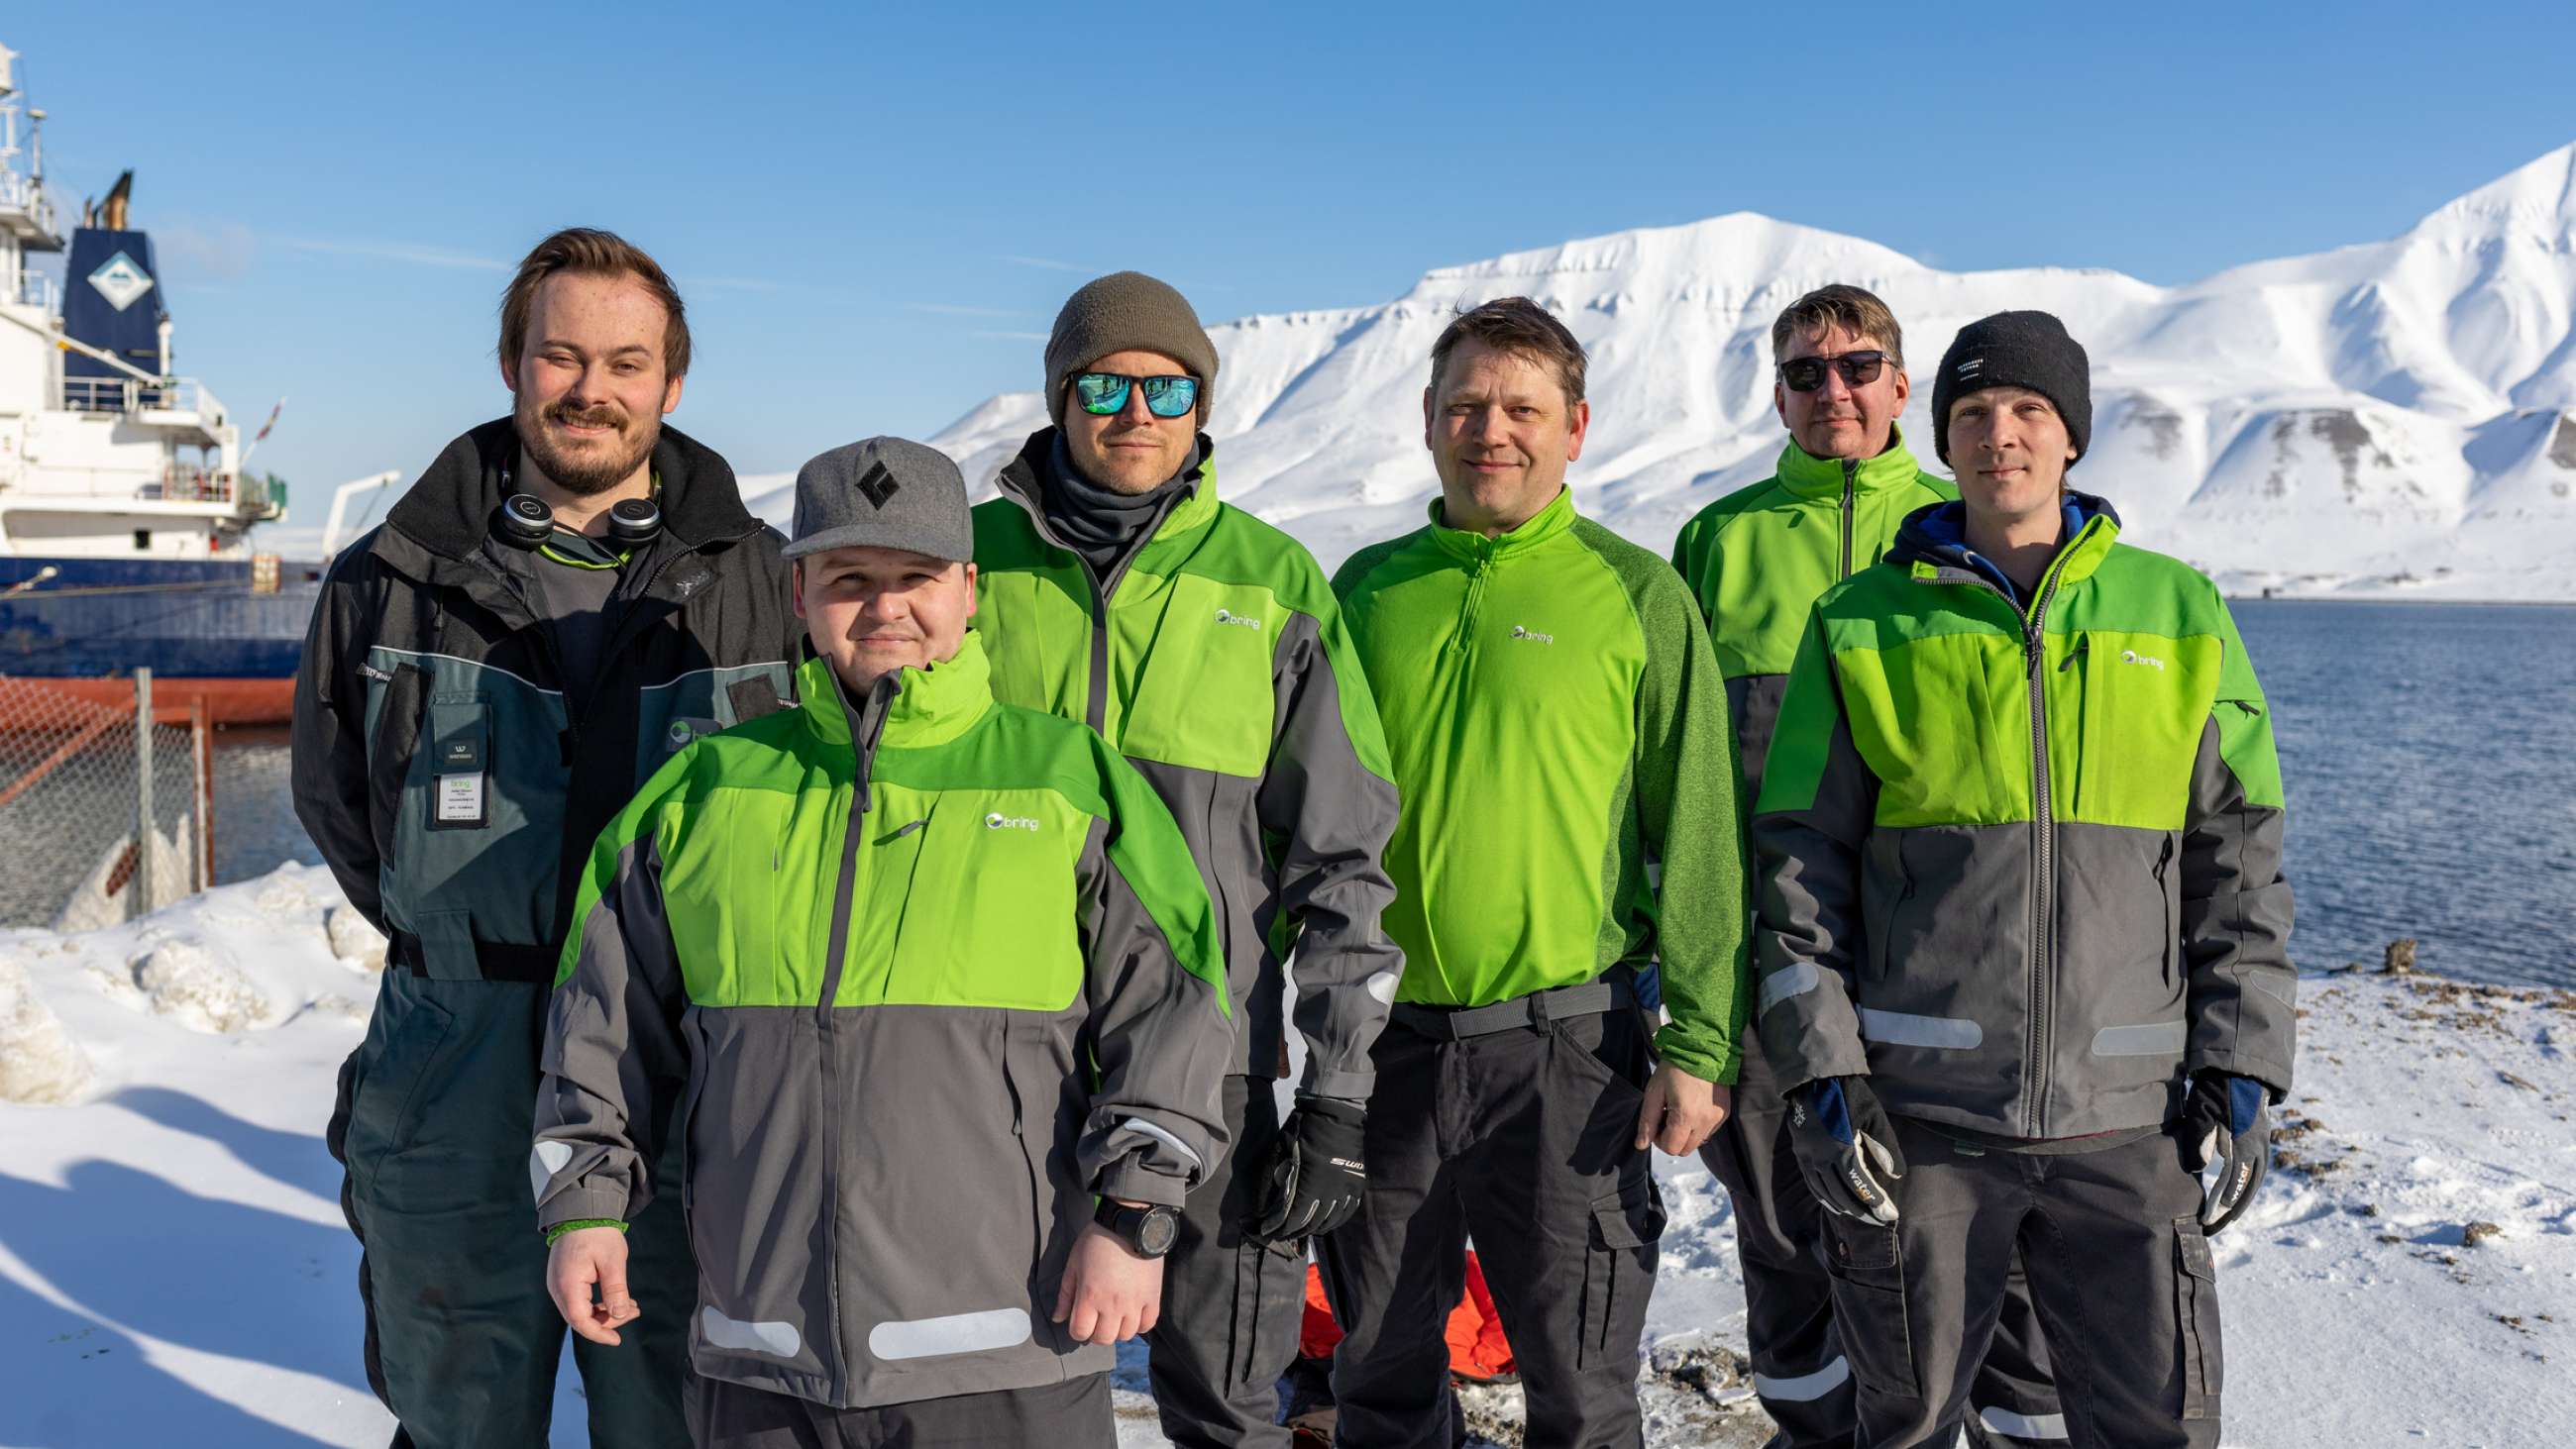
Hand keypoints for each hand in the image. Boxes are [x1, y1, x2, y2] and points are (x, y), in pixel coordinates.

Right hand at [547, 1227, 639, 1345]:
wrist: (580, 1211)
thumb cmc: (598, 1233)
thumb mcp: (613, 1261)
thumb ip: (616, 1290)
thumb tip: (619, 1315)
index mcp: (568, 1285)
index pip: (580, 1321)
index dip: (599, 1333)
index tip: (617, 1340)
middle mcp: (558, 1289)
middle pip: (580, 1318)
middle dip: (607, 1322)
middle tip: (634, 1312)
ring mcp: (558, 1285)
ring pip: (580, 1311)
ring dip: (604, 1313)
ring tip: (631, 1306)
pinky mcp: (563, 1280)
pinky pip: (578, 1301)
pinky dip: (597, 1304)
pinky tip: (616, 1299)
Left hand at [1051, 1219, 1164, 1345]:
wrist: (1129, 1223)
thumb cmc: (1097, 1241)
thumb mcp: (1074, 1264)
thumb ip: (1065, 1294)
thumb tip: (1058, 1318)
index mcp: (1089, 1296)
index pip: (1080, 1333)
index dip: (1077, 1330)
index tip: (1080, 1321)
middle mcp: (1112, 1305)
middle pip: (1104, 1339)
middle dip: (1096, 1333)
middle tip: (1097, 1320)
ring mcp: (1135, 1303)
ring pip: (1126, 1335)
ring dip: (1118, 1330)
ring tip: (1115, 1317)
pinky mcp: (1153, 1297)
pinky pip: (1148, 1324)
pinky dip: (1139, 1324)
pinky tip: (1133, 1314)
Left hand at [1250, 1097, 1368, 1243]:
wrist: (1335, 1111)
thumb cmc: (1304, 1129)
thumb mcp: (1281, 1150)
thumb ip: (1274, 1178)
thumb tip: (1267, 1202)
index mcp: (1310, 1184)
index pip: (1294, 1218)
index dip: (1280, 1228)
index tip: (1269, 1231)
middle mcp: (1330, 1192)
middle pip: (1312, 1223)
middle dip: (1294, 1232)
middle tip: (1282, 1233)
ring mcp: (1346, 1189)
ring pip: (1331, 1220)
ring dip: (1315, 1229)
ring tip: (1302, 1231)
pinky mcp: (1357, 1183)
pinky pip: (1348, 1210)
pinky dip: (1336, 1220)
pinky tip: (1327, 1223)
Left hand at [1633, 1064, 1730, 1155]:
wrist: (1703, 1047)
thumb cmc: (1675, 1067)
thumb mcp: (1654, 1092)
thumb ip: (1647, 1121)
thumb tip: (1641, 1144)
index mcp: (1686, 1116)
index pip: (1671, 1148)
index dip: (1659, 1140)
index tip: (1657, 1123)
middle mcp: (1705, 1121)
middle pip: (1685, 1149)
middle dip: (1673, 1139)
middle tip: (1667, 1117)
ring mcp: (1717, 1118)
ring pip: (1698, 1142)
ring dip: (1686, 1133)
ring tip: (1680, 1110)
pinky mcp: (1724, 1112)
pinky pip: (1708, 1131)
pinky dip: (1698, 1126)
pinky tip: (1692, 1107)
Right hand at [1786, 1077, 1905, 1223]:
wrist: (1815, 1079)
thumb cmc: (1850, 1097)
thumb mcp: (1875, 1119)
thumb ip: (1885, 1149)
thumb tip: (1895, 1176)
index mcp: (1843, 1151)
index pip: (1862, 1188)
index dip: (1878, 1205)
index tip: (1891, 1215)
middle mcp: (1822, 1160)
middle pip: (1844, 1196)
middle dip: (1863, 1211)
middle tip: (1879, 1219)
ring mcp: (1808, 1158)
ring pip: (1826, 1194)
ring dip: (1845, 1208)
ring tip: (1861, 1215)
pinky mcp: (1800, 1155)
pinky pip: (1812, 1185)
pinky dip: (1825, 1199)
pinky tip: (1836, 1204)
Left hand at [2178, 1072, 2269, 1233]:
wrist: (2240, 1071)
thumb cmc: (2216, 1090)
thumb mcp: (2202, 1111)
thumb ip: (2200, 1140)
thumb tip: (2198, 1168)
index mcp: (2245, 1143)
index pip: (2235, 1181)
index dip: (2221, 1202)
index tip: (2207, 1219)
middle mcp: (2258, 1149)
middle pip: (2247, 1189)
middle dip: (2229, 1212)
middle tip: (2210, 1229)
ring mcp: (2262, 1147)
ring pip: (2253, 1183)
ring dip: (2237, 1204)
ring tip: (2219, 1221)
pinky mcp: (2259, 1144)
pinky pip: (2253, 1173)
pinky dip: (2242, 1189)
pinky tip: (2228, 1199)